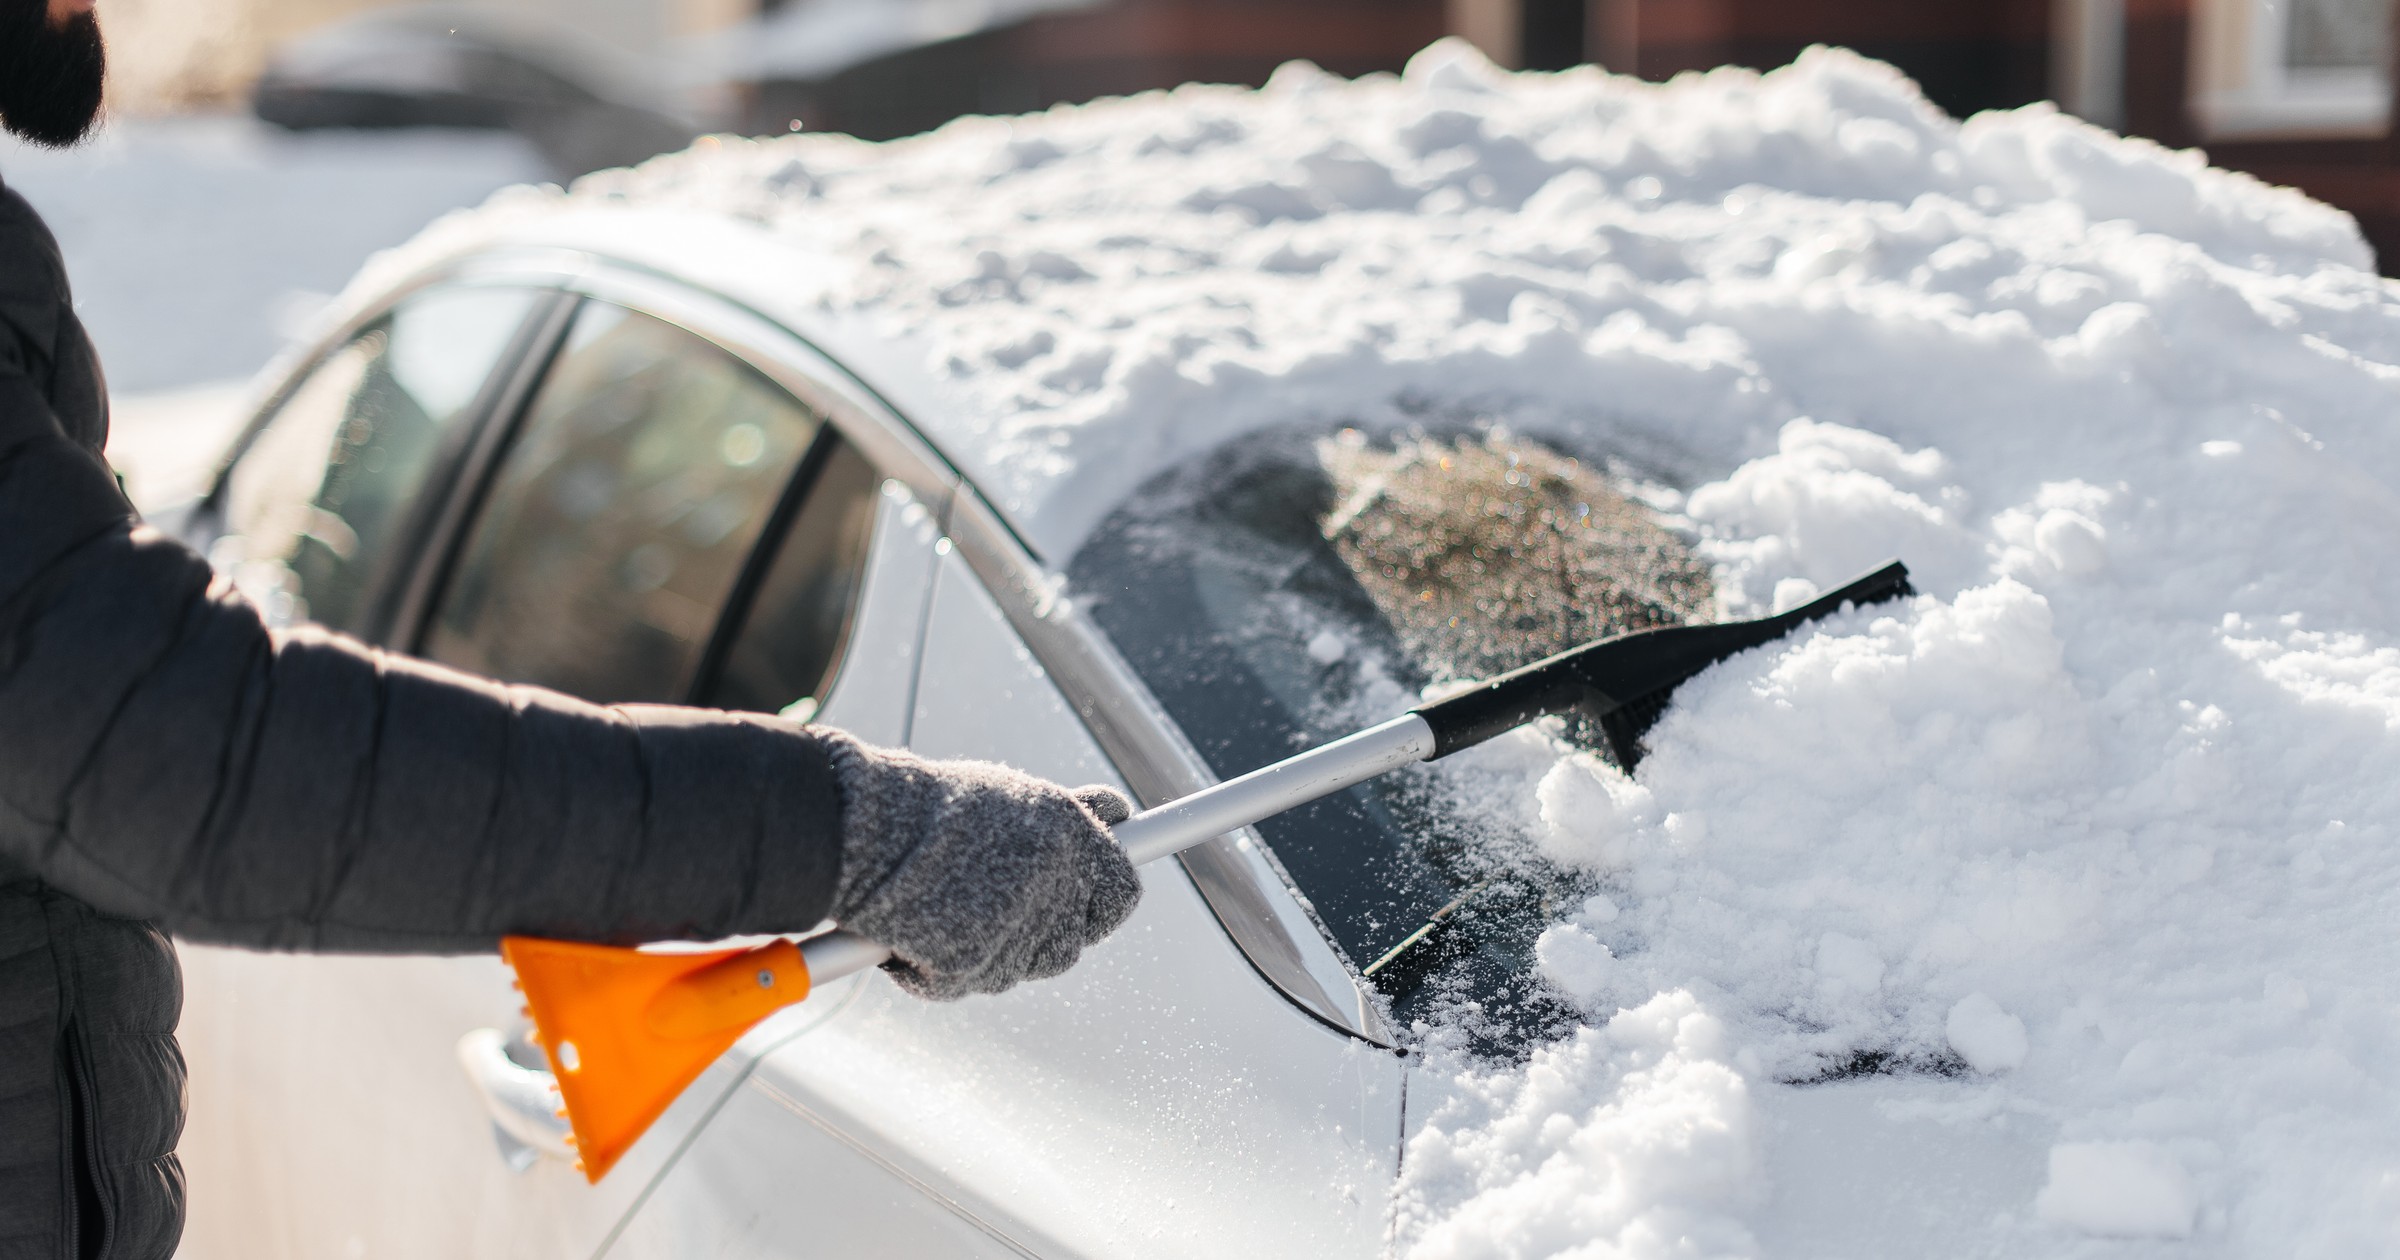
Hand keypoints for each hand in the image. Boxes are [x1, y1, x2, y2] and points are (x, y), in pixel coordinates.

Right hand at [820, 733, 1140, 999]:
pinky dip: (937, 969)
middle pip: (1071, 943)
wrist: (861, 829)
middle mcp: (1056, 883)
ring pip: (1021, 967)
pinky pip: (966, 982)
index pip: (1122, 891)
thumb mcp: (1010, 795)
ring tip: (945, 910)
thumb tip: (1115, 813)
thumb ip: (1066, 817)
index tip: (1085, 905)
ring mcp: (1018, 929)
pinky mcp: (974, 964)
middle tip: (997, 911)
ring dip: (993, 952)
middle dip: (1041, 936)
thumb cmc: (928, 807)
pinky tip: (912, 932)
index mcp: (1072, 835)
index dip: (1102, 903)